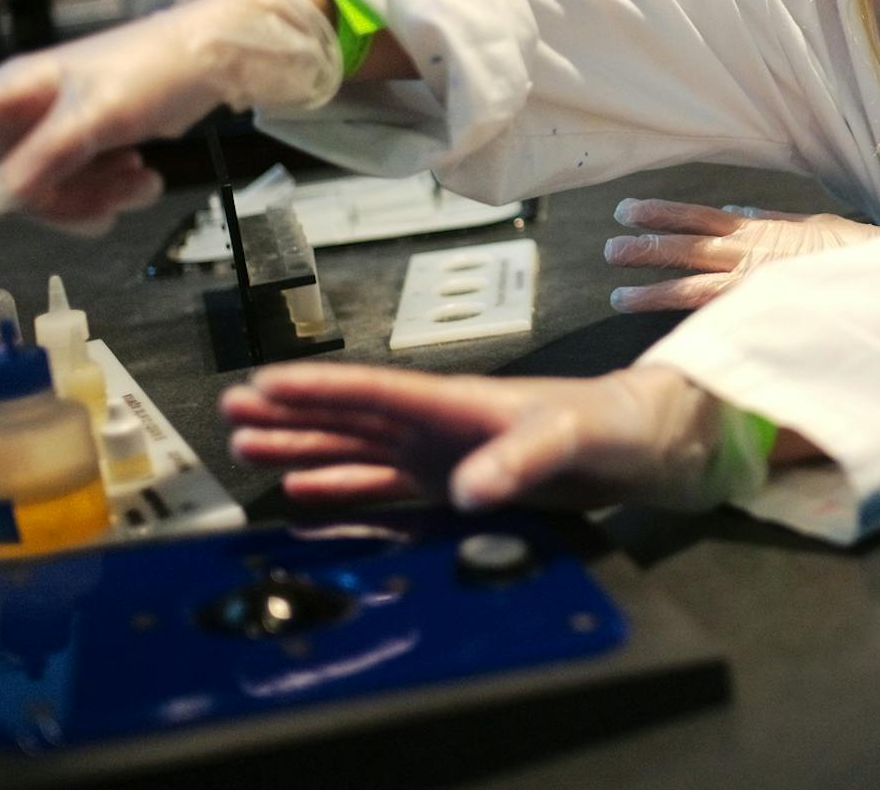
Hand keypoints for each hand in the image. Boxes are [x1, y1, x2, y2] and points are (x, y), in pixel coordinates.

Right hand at [0, 0, 340, 232]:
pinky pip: (80, 192)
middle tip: (117, 178)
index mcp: (12, 94)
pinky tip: (142, 171)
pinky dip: (113, 191)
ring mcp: (55, 129)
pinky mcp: (85, 142)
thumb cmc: (160, 68)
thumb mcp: (102, 120)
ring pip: (48, 197)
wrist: (219, 60)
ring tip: (136, 171)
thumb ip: (46, 163)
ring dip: (97, 197)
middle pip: (7, 187)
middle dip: (64, 198)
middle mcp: (23, 111)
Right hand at [223, 362, 736, 511]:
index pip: (371, 391)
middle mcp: (440, 424)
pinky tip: (307, 492)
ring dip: (307, 450)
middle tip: (231, 414)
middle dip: (291, 415)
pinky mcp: (457, 481)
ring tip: (249, 451)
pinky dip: (345, 488)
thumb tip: (468, 489)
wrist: (648, 444)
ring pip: (358, 448)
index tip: (260, 386)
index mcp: (457, 402)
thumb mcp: (570, 436)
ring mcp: (444, 452)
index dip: (315, 390)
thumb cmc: (615, 424)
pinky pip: (385, 484)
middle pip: (350, 416)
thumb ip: (521, 458)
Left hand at [603, 199, 879, 310]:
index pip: (699, 218)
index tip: (629, 212)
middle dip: (646, 249)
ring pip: (693, 286)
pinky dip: (693, 327)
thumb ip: (769, 220)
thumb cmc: (855, 254)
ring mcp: (756, 287)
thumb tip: (736, 212)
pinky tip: (668, 337)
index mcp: (759, 230)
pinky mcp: (767, 314)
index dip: (663, 214)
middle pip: (686, 248)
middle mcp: (751, 255)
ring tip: (618, 297)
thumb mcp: (810, 225)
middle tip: (609, 250)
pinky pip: (721, 320)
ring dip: (654, 291)